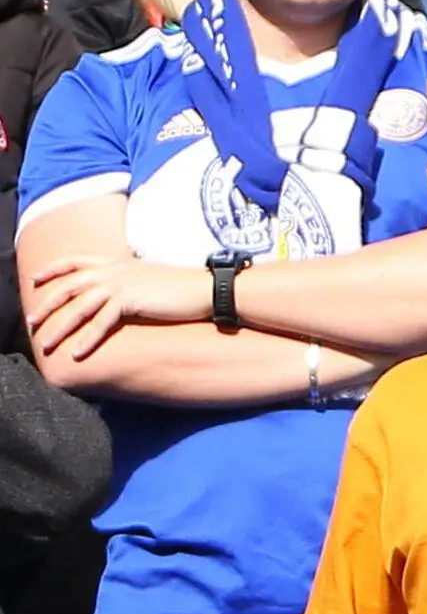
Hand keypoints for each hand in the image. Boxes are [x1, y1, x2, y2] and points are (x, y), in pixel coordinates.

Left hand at [26, 254, 209, 362]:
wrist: (206, 288)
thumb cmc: (182, 287)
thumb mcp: (148, 278)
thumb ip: (128, 281)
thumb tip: (118, 294)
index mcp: (117, 262)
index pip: (76, 261)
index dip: (53, 269)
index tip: (35, 278)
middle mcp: (114, 270)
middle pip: (69, 286)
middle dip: (47, 304)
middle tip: (32, 321)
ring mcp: (121, 284)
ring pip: (79, 307)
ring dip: (60, 327)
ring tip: (47, 343)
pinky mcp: (130, 300)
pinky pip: (101, 322)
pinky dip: (87, 339)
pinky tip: (77, 353)